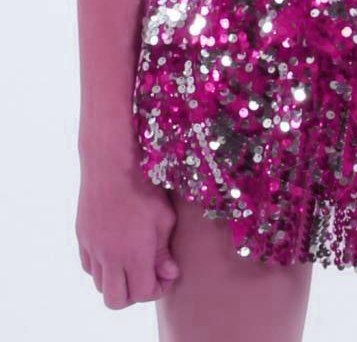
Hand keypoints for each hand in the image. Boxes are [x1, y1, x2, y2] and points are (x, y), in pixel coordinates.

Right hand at [75, 159, 180, 309]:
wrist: (111, 162)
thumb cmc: (144, 186)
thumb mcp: (164, 217)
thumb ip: (164, 251)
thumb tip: (169, 273)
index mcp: (133, 255)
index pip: (143, 293)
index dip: (159, 288)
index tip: (167, 272)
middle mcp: (108, 257)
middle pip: (116, 300)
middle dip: (135, 294)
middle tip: (148, 274)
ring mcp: (92, 247)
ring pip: (100, 284)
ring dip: (117, 280)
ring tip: (132, 260)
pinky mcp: (82, 236)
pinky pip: (89, 266)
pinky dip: (102, 267)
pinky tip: (116, 249)